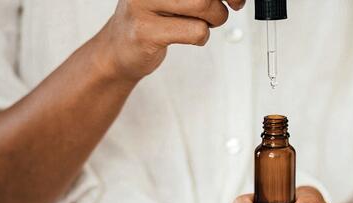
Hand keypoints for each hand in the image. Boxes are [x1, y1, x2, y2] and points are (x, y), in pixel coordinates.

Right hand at [96, 0, 244, 80]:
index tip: (236, 0)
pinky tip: (187, 36)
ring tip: (201, 23)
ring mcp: (143, 4)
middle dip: (221, 3)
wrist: (116, 49)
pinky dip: (201, 37)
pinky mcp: (146, 32)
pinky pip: (197, 31)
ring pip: (204, 5)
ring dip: (214, 20)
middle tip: (219, 13)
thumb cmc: (150, 18)